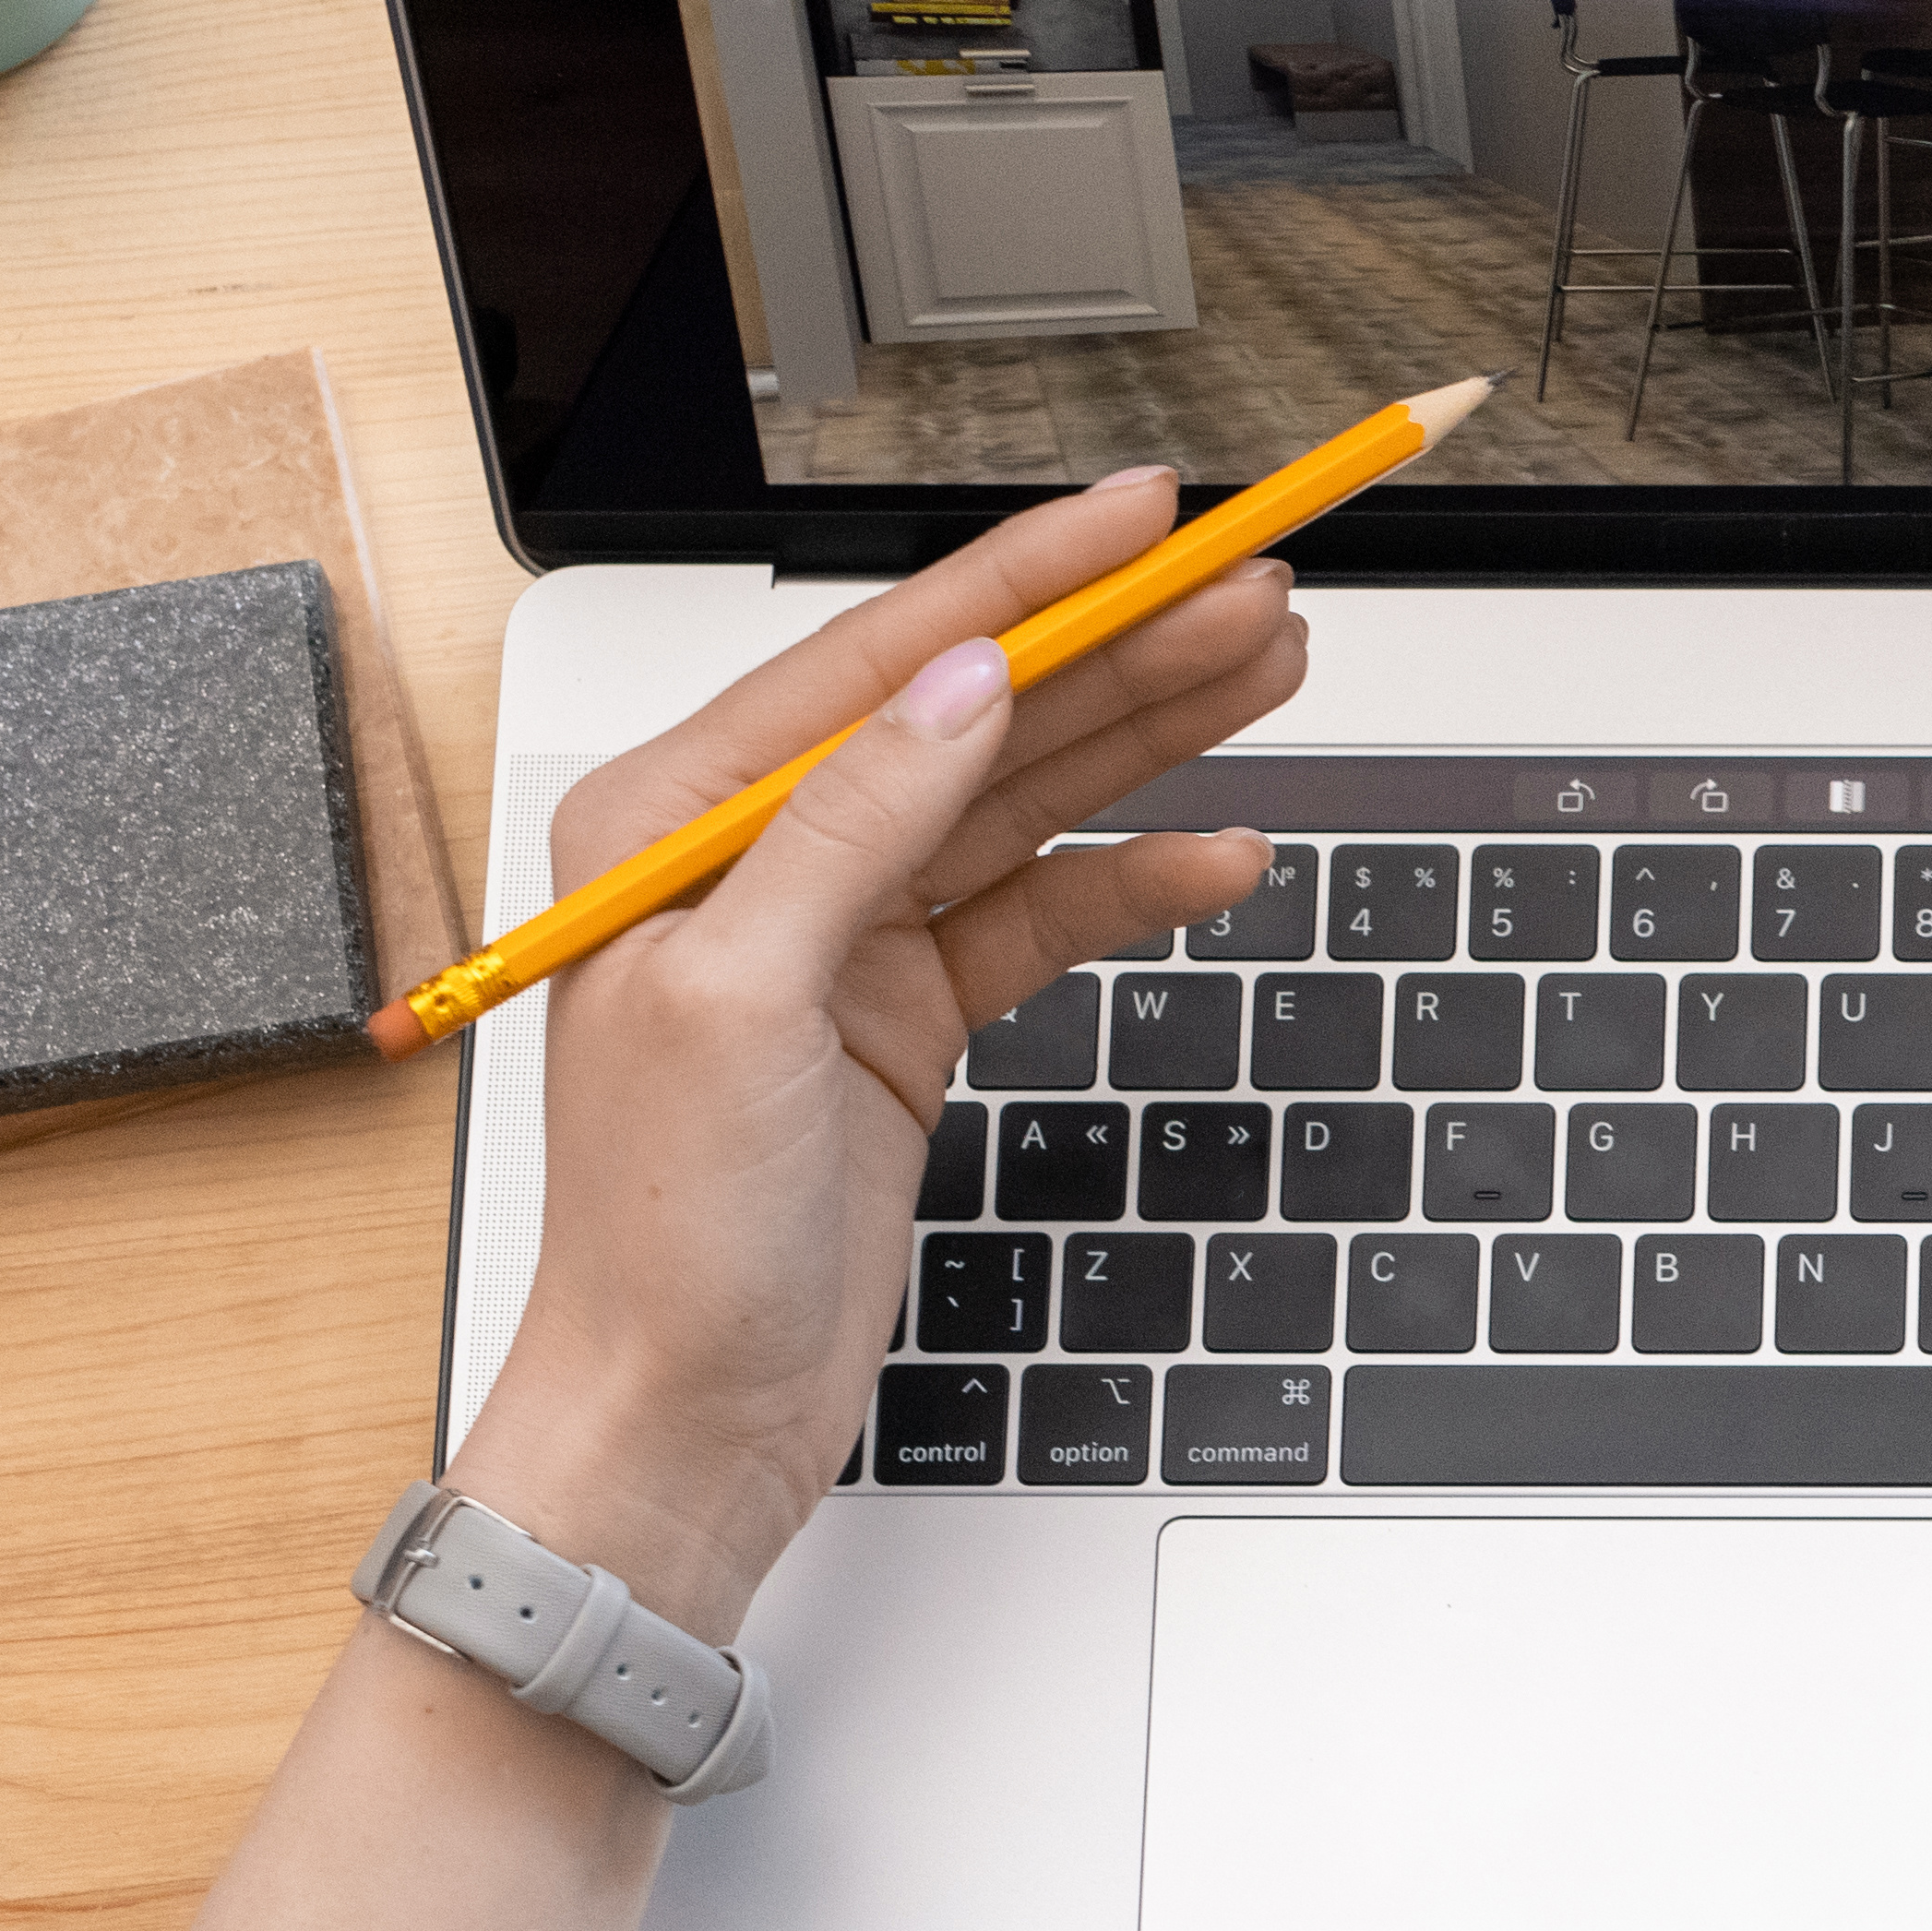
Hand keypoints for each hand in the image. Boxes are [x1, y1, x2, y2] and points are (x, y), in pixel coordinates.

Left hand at [456, 471, 1311, 1633]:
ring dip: (1148, 738)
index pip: (882, 660)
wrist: (685, 1414)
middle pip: (977, 715)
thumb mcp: (740, 998)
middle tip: (1255, 591)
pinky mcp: (909, 1015)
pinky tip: (1219, 851)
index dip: (1026, 580)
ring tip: (1269, 668)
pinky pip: (1040, 917)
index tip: (1141, 516)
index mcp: (677, 817)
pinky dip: (1131, 884)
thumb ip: (853, 825)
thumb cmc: (662, 1230)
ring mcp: (845, 936)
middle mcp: (761, 855)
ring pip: (1024, 800)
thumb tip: (958, 682)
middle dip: (1123, 648)